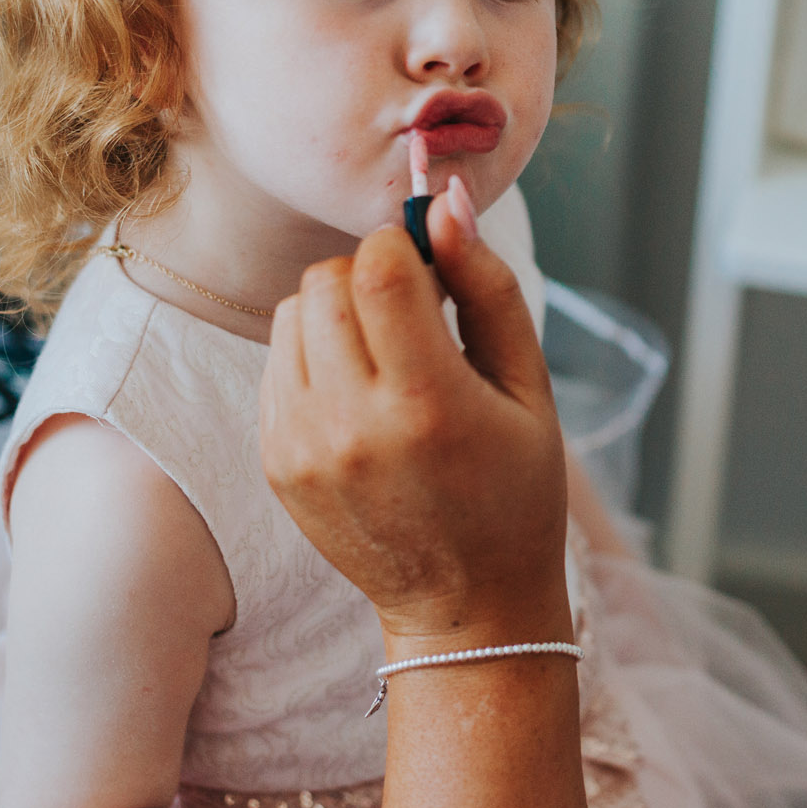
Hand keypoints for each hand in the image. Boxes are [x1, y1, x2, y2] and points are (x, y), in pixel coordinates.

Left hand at [259, 177, 571, 652]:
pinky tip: (361, 392)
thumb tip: (445, 203)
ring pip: (294, 313)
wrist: (465, 604)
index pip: (378, 267)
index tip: (431, 267)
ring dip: (338, 310)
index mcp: (427, 404)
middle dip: (372, 274)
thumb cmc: (516, 489)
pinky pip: (278, 362)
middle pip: (329, 281)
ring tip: (387, 354)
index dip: (403, 244)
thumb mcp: (529, 384)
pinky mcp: (276, 463)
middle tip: (415, 314)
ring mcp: (303, 448)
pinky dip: (316, 356)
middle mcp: (352, 426)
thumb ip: (488, 286)